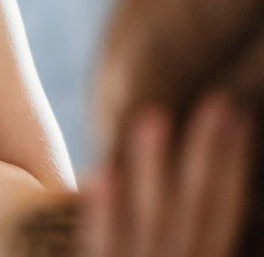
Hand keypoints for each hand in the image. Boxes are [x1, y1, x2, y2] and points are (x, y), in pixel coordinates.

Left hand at [80, 92, 255, 256]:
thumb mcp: (181, 251)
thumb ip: (188, 232)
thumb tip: (211, 185)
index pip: (222, 209)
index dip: (233, 164)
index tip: (240, 115)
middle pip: (199, 208)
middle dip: (210, 155)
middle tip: (222, 101)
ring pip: (151, 219)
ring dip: (152, 166)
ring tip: (153, 116)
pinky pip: (102, 247)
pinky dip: (104, 212)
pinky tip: (103, 172)